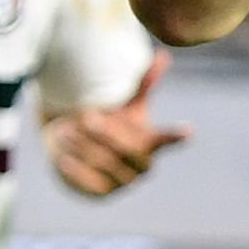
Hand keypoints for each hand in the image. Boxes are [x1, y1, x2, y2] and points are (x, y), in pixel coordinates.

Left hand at [46, 52, 193, 196]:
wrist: (79, 151)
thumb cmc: (109, 124)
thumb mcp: (124, 105)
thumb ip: (143, 84)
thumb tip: (163, 55)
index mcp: (149, 141)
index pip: (166, 139)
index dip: (176, 136)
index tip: (188, 131)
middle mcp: (141, 165)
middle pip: (127, 149)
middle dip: (106, 134)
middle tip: (87, 116)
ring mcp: (124, 182)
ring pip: (104, 163)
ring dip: (84, 145)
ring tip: (64, 130)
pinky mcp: (102, 193)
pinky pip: (88, 180)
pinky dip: (74, 166)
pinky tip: (61, 154)